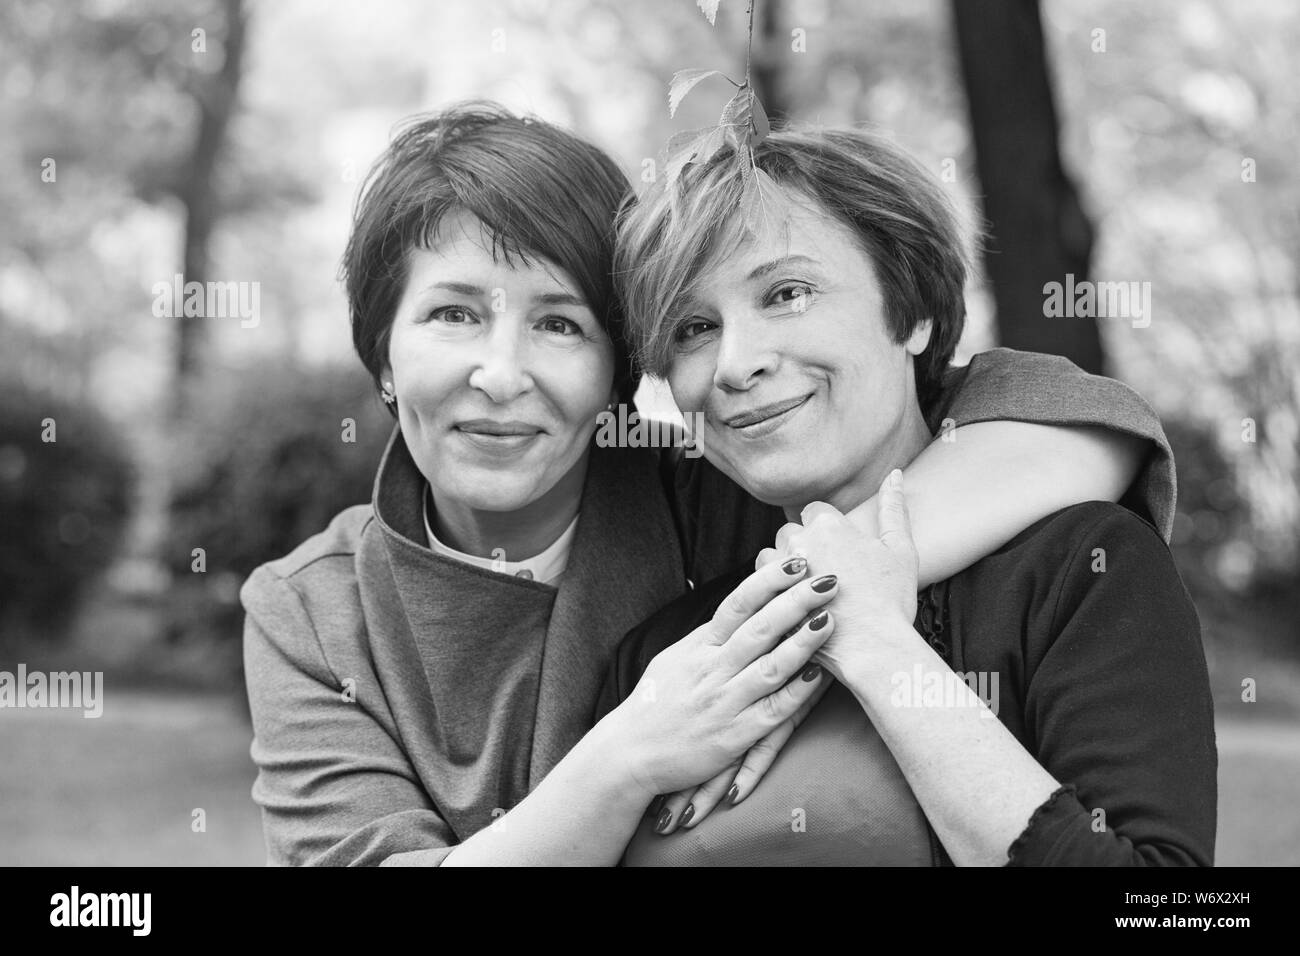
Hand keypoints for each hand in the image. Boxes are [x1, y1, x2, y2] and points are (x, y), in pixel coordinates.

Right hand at [609, 556, 837, 809]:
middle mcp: (713, 670)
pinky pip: (773, 710)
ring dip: (803, 642)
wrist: (630, 754)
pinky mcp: (735, 736)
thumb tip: (740, 608)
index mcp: (699, 647)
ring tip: (830, 619)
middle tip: (829, 580)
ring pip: (771, 666)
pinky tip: (821, 675)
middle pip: (760, 629)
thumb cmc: (656, 704)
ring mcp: (725, 703)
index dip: (769, 581)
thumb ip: (708, 636)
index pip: (737, 604)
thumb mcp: (675, 658)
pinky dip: (798, 692)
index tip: (796, 563)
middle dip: (796, 601)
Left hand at [762, 470, 918, 683]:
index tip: (837, 551)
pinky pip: (760, 590)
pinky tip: (793, 609)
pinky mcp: (768, 601)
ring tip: (804, 592)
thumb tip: (895, 474)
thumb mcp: (902, 549)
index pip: (815, 511)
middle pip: (789, 533)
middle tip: (824, 574)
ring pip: (769, 559)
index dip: (826, 529)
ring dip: (781, 571)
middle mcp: (799, 542)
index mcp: (829, 525)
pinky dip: (772, 596)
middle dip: (802, 548)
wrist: (875, 649)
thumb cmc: (891, 601)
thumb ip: (894, 508)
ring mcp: (780, 572)